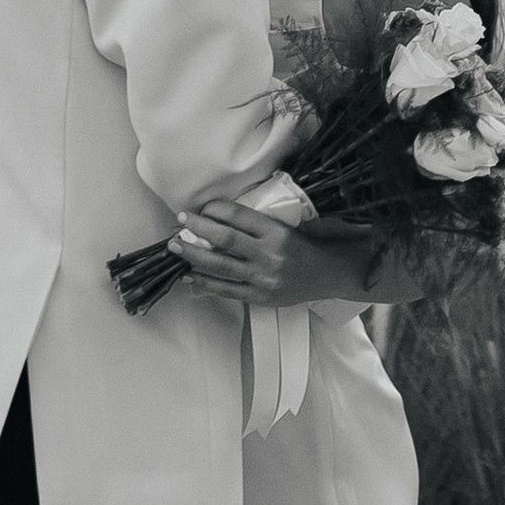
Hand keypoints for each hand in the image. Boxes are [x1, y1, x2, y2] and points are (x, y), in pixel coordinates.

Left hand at [170, 200, 374, 305]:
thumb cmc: (305, 247)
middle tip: (181, 221)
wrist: (328, 274)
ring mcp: (263, 278)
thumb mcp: (286, 227)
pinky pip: (226, 289)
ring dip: (193, 254)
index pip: (238, 216)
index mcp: (277, 232)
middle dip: (197, 229)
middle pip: (224, 239)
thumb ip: (256, 224)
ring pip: (220, 265)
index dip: (215, 210)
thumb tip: (218, 219)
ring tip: (176, 247)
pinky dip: (205, 282)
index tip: (202, 208)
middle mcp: (269, 255)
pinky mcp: (259, 296)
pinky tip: (189, 275)